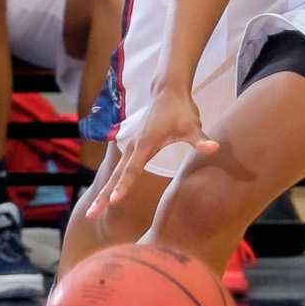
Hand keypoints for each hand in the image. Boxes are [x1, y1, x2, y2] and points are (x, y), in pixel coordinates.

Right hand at [89, 86, 217, 214]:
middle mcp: (133, 146)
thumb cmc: (181, 109)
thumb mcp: (192, 126)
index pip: (133, 170)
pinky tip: (107, 194)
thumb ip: (200, 140)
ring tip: (93, 211)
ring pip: (115, 172)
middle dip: (104, 195)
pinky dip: (112, 181)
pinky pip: (120, 168)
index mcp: (145, 144)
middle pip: (116, 175)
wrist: (168, 91)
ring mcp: (131, 146)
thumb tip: (214, 148)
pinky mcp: (133, 146)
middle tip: (90, 214)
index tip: (114, 201)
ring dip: (105, 191)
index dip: (124, 186)